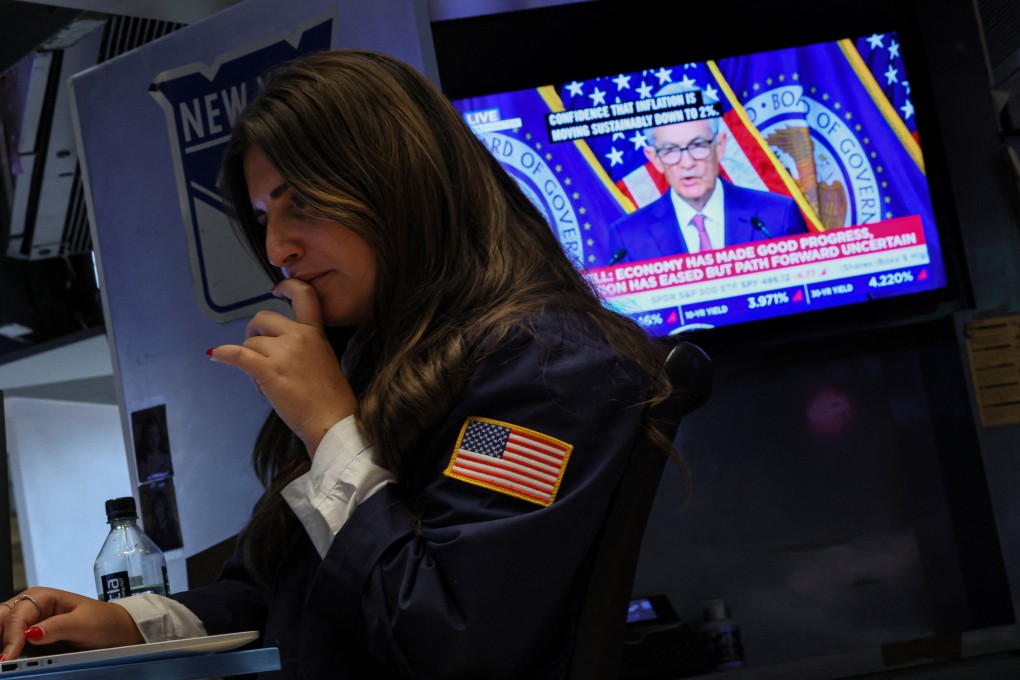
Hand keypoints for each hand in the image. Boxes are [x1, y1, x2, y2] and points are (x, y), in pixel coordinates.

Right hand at [0, 588, 142, 660]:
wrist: (115, 630)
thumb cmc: (102, 622)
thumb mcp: (84, 624)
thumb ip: (58, 627)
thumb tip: (31, 633)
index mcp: (41, 597)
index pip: (17, 616)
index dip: (11, 637)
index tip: (8, 658)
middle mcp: (29, 608)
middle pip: (1, 619)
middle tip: (2, 660)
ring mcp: (27, 623)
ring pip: (1, 630)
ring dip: (1, 644)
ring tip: (4, 663)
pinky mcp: (28, 639)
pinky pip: (9, 643)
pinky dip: (6, 649)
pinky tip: (8, 660)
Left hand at [208, 279, 356, 453]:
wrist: (332, 419)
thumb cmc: (331, 398)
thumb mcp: (324, 360)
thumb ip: (304, 347)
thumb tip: (276, 351)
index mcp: (315, 333)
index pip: (305, 296)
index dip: (288, 287)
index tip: (277, 289)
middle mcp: (298, 336)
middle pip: (264, 318)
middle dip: (255, 332)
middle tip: (257, 350)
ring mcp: (283, 353)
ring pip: (251, 342)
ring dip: (250, 357)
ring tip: (263, 380)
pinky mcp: (267, 370)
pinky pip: (238, 355)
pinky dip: (224, 353)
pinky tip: (215, 354)